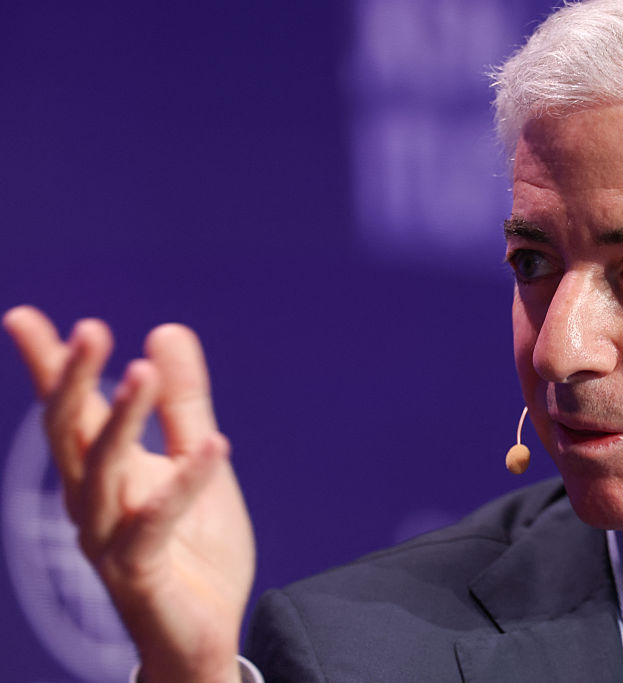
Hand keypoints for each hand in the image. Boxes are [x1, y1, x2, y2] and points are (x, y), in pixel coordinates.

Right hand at [4, 306, 253, 682]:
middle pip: (71, 434)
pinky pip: (157, 522)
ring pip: (102, 472)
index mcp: (106, 471)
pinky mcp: (139, 571)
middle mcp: (94, 501)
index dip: (49, 366)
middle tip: (88, 328)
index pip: (71, 411)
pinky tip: (215, 445)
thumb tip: (166, 331)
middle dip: (73, 381)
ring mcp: (109, 539)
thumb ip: (184, 403)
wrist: (200, 632)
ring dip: (122, 420)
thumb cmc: (193, 546)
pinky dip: (186, 482)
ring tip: (143, 370)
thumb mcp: (195, 459)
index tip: (24, 317)